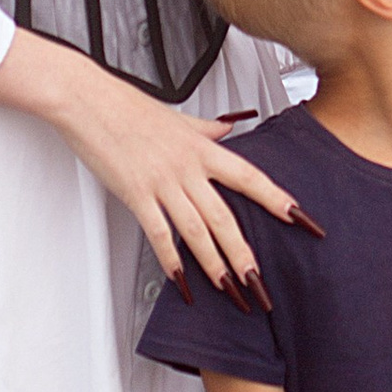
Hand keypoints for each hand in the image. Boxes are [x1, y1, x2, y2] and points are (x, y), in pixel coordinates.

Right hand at [52, 55, 312, 303]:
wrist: (89, 101)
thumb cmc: (128, 107)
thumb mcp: (178, 117)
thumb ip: (206, 128)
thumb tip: (227, 129)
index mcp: (202, 148)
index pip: (250, 178)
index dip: (278, 200)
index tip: (301, 219)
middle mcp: (187, 168)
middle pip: (225, 217)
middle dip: (244, 254)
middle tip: (260, 282)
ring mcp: (162, 182)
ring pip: (197, 231)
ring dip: (215, 265)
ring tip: (229, 289)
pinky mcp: (136, 194)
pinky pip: (159, 233)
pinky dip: (172, 259)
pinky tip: (181, 280)